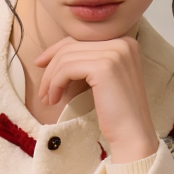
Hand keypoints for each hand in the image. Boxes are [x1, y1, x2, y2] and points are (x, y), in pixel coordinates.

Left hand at [36, 36, 158, 163]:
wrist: (132, 134)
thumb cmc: (116, 113)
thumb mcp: (103, 79)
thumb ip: (88, 62)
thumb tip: (55, 55)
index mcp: (124, 42)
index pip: (81, 39)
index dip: (56, 51)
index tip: (41, 64)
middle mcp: (122, 42)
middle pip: (72, 46)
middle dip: (51, 67)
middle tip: (42, 91)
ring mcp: (115, 53)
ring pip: (66, 58)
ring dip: (51, 80)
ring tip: (48, 99)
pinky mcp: (104, 67)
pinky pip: (67, 69)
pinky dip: (56, 84)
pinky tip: (55, 99)